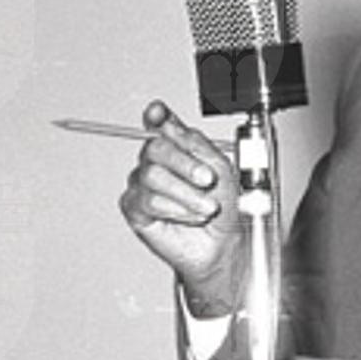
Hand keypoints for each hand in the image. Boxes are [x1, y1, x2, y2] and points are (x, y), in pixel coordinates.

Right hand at [118, 101, 244, 314]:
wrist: (223, 245)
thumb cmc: (225, 208)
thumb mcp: (223, 171)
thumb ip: (199, 145)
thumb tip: (174, 127)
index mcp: (179, 146)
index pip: (160, 123)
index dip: (156, 116)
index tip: (157, 114)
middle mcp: (158, 162)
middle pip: (155, 148)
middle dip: (185, 164)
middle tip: (207, 180)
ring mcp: (143, 184)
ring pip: (152, 176)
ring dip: (186, 194)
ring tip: (206, 208)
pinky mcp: (135, 208)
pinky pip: (148, 201)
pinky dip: (175, 210)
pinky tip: (191, 217)